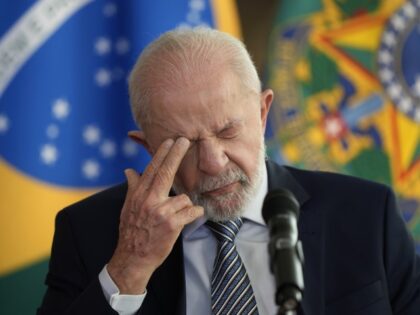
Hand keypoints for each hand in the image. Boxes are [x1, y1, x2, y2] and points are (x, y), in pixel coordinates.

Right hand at [107, 137, 203, 293]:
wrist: (133, 258)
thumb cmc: (132, 232)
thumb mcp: (128, 208)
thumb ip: (132, 187)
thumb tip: (129, 170)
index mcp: (139, 195)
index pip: (151, 169)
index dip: (162, 154)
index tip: (170, 140)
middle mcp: (149, 200)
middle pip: (165, 172)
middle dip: (176, 154)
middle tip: (185, 140)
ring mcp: (160, 212)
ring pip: (184, 197)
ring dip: (185, 206)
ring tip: (176, 216)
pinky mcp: (172, 224)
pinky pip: (192, 211)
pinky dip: (195, 213)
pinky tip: (191, 216)